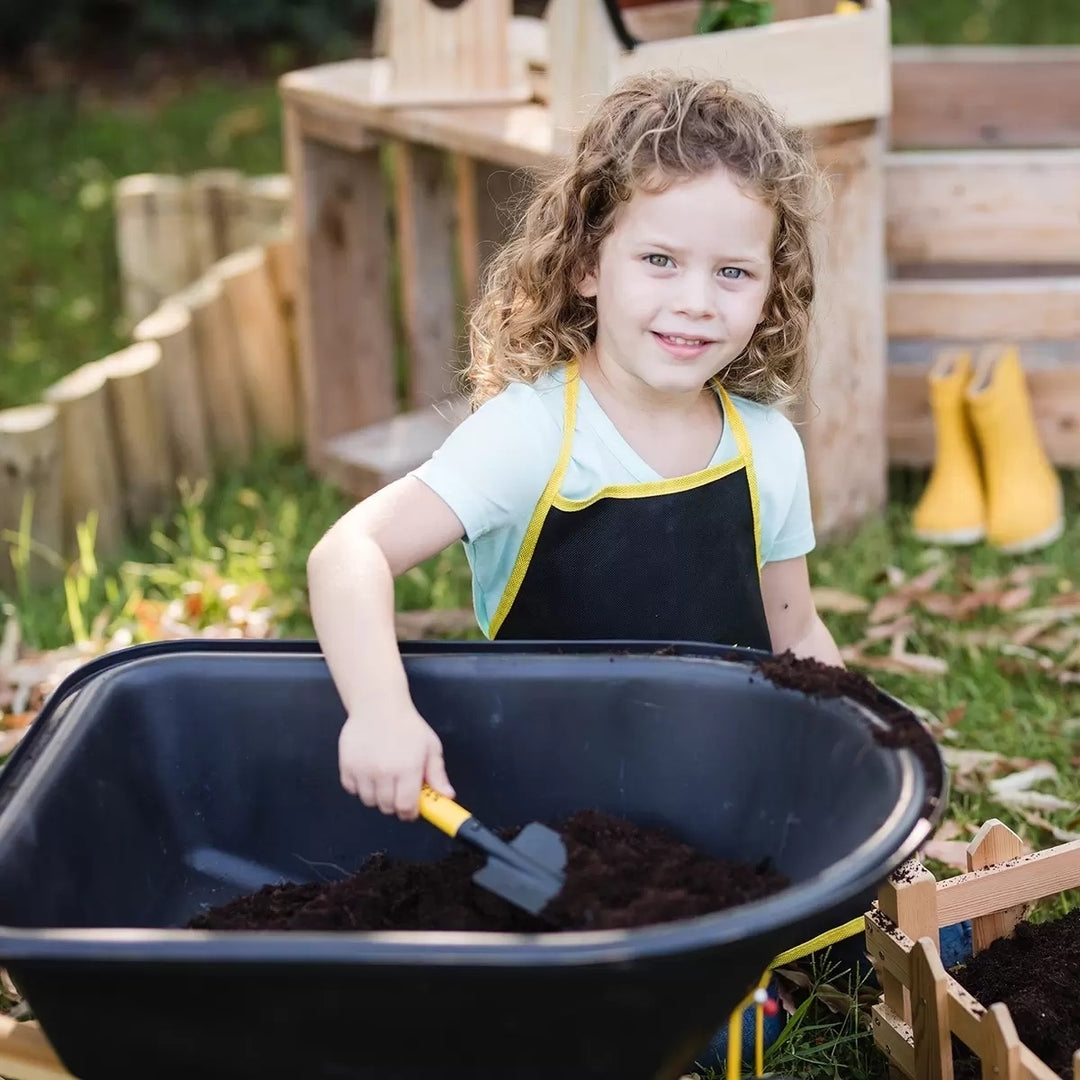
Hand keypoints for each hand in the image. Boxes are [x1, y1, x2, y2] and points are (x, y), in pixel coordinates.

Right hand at [338, 705, 454, 820]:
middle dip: (395, 804)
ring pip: (369, 801)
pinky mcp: (347, 766)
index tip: (412, 810)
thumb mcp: (430, 746)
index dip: (410, 813)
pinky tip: (370, 773)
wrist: (378, 705)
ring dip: (377, 796)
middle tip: (399, 791)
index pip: (406, 807)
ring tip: (384, 779)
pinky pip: (352, 790)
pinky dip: (360, 787)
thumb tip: (447, 795)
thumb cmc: (406, 725)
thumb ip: (437, 773)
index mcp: (407, 768)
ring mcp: (363, 769)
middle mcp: (384, 771)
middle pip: (387, 807)